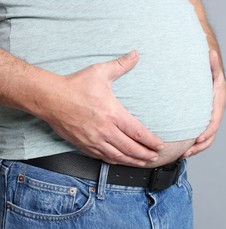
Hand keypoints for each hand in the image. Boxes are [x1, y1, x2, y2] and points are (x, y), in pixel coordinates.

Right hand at [44, 51, 163, 165]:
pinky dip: (115, 161)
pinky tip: (121, 161)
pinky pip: (103, 157)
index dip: (151, 141)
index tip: (160, 145)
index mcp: (113, 114)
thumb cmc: (75, 85)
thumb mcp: (100, 72)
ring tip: (143, 162)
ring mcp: (94, 140)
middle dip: (146, 154)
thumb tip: (135, 54)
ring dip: (133, 160)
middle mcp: (105, 130)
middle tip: (155, 157)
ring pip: (118, 156)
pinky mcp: (84, 145)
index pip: (138, 132)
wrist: (49, 98)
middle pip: (131, 148)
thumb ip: (120, 65)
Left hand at [181, 49, 225, 158]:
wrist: (211, 74)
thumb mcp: (212, 67)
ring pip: (205, 138)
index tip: (198, 139)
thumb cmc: (210, 71)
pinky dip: (191, 143)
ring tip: (182, 154)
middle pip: (210, 135)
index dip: (207, 131)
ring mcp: (209, 118)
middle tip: (186, 152)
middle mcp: (215, 113)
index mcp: (218, 103)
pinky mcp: (202, 121)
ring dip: (194, 148)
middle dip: (199, 146)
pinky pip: (199, 135)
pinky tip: (181, 148)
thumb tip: (210, 52)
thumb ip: (212, 63)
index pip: (214, 121)